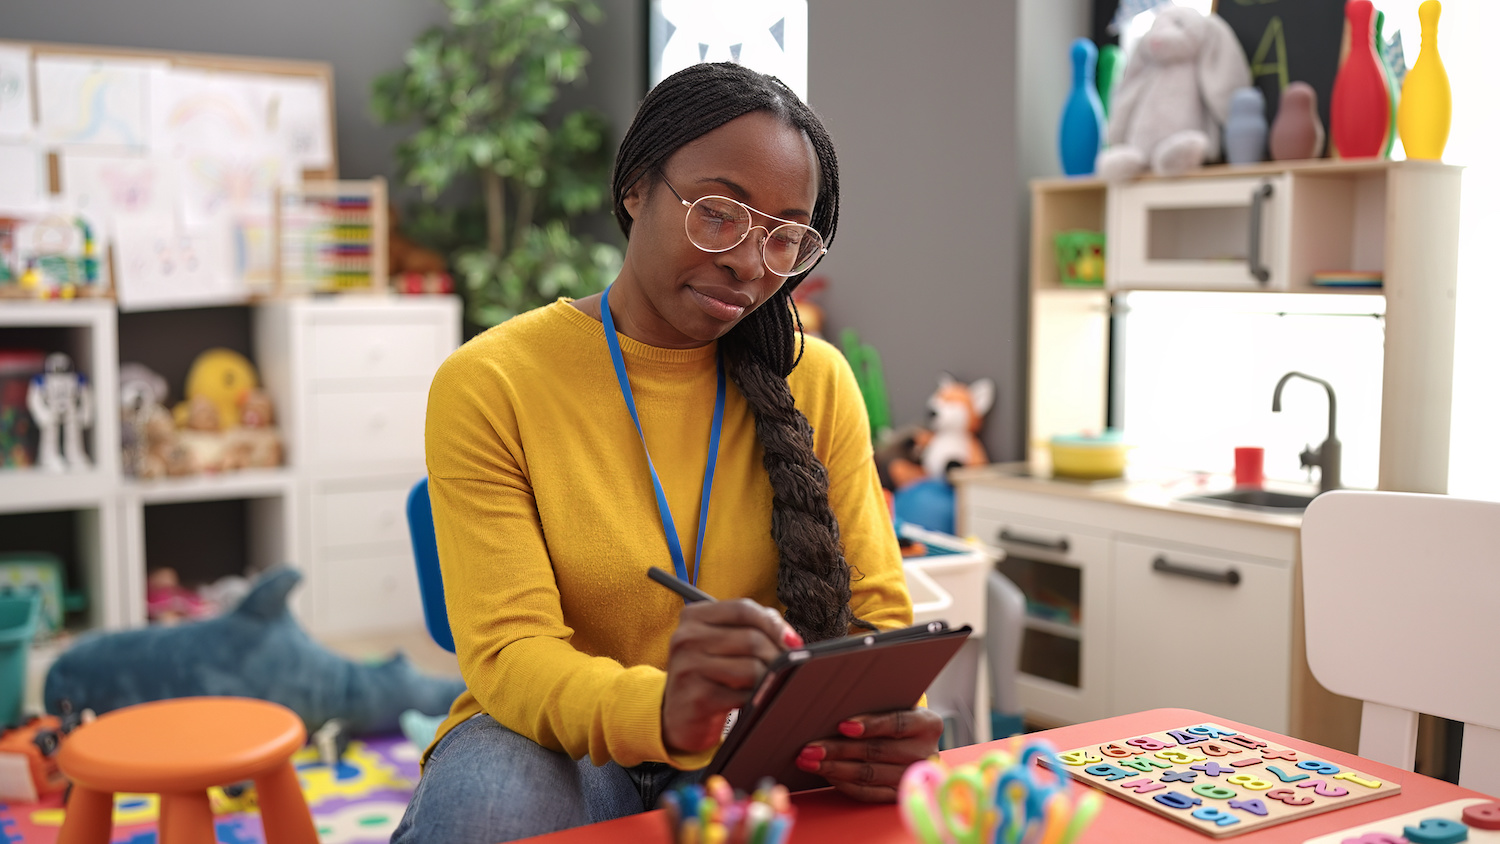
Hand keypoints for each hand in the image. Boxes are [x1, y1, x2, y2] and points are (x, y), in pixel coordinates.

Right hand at [662, 599, 802, 753]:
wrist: (678, 716)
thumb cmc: (709, 675)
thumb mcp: (721, 643)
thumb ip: (751, 628)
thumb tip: (791, 639)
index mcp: (693, 616)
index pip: (743, 609)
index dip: (774, 624)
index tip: (792, 641)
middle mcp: (686, 638)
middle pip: (751, 638)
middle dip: (777, 655)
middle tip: (786, 668)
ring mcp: (689, 668)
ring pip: (752, 667)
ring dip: (768, 678)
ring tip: (765, 684)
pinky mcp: (698, 698)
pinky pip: (745, 695)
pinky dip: (756, 698)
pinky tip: (751, 701)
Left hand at [795, 708, 944, 801]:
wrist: (914, 743)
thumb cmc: (896, 715)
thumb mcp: (896, 704)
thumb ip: (874, 701)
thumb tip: (833, 697)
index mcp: (928, 724)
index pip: (897, 723)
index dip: (870, 725)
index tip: (842, 725)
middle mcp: (925, 753)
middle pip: (877, 751)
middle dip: (839, 749)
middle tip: (810, 747)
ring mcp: (912, 776)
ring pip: (869, 774)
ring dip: (834, 768)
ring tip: (809, 761)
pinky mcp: (899, 795)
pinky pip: (868, 793)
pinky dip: (844, 784)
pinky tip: (826, 774)